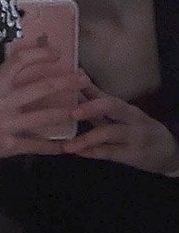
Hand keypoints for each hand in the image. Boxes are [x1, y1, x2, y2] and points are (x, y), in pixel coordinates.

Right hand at [0, 46, 78, 169]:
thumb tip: (18, 68)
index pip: (18, 61)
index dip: (40, 54)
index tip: (57, 53)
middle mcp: (0, 102)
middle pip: (41, 87)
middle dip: (67, 82)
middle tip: (83, 78)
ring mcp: (5, 125)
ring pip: (44, 116)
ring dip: (66, 111)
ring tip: (82, 108)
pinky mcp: (8, 145)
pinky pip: (36, 145)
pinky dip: (53, 146)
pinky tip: (67, 146)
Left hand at [61, 78, 178, 174]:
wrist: (167, 151)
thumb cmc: (135, 128)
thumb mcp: (119, 114)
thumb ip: (96, 99)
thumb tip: (75, 77)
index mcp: (123, 106)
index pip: (104, 94)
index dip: (85, 88)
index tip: (66, 83)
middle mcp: (130, 118)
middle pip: (111, 107)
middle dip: (90, 108)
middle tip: (70, 113)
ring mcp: (133, 136)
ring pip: (109, 133)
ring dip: (86, 138)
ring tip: (66, 145)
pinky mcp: (133, 155)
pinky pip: (111, 153)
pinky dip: (93, 153)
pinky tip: (77, 152)